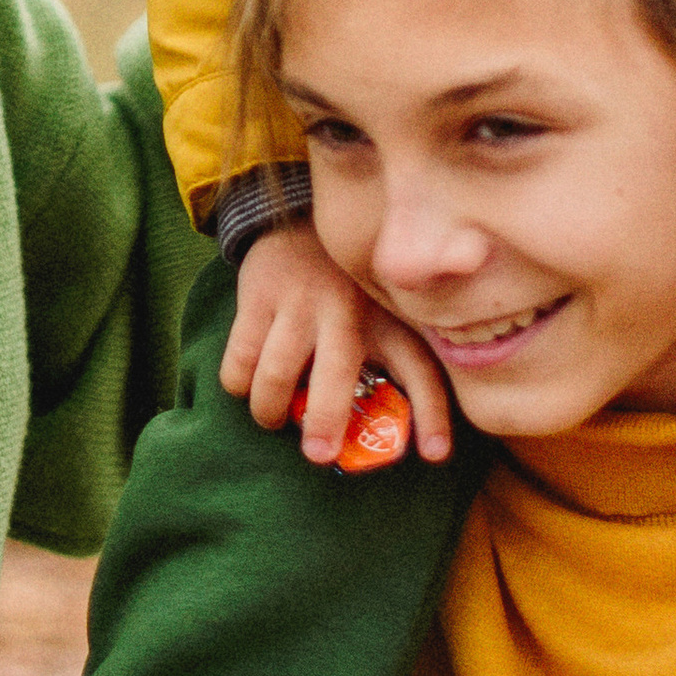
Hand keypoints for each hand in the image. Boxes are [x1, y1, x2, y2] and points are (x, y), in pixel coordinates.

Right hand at [221, 220, 453, 467]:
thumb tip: (402, 428)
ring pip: (275, 375)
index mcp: (388, 320)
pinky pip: (241, 359)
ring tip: (273, 419)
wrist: (298, 219)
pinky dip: (240, 383)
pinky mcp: (258, 297)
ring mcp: (300, 303)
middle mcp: (348, 311)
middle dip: (327, 421)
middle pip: (337, 376)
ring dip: (270, 410)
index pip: (421, 370)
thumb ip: (395, 358)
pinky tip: (247, 385)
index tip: (436, 455)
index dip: (432, 416)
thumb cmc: (350, 288)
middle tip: (318, 455)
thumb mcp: (385, 313)